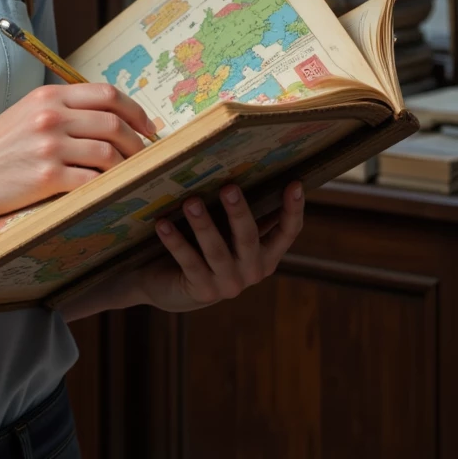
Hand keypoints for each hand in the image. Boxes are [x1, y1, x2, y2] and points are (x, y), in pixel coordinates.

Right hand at [0, 82, 156, 226]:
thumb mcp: (25, 114)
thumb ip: (62, 110)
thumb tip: (107, 118)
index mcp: (48, 96)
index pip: (107, 94)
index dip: (136, 110)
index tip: (148, 126)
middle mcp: (50, 116)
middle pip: (113, 122)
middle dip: (138, 141)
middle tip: (146, 155)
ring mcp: (49, 146)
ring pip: (108, 152)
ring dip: (127, 165)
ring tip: (130, 174)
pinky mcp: (46, 177)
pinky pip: (92, 180)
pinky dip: (107, 184)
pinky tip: (108, 189)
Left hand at [131, 182, 305, 312]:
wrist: (172, 287)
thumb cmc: (203, 248)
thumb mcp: (228, 233)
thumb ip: (241, 212)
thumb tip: (246, 168)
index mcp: (266, 254)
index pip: (287, 232)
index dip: (293, 209)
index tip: (295, 183)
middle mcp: (252, 270)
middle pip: (248, 237)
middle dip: (238, 212)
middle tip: (228, 187)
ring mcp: (229, 283)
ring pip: (216, 250)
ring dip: (203, 224)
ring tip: (190, 202)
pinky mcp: (202, 290)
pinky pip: (189, 262)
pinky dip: (176, 242)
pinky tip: (163, 224)